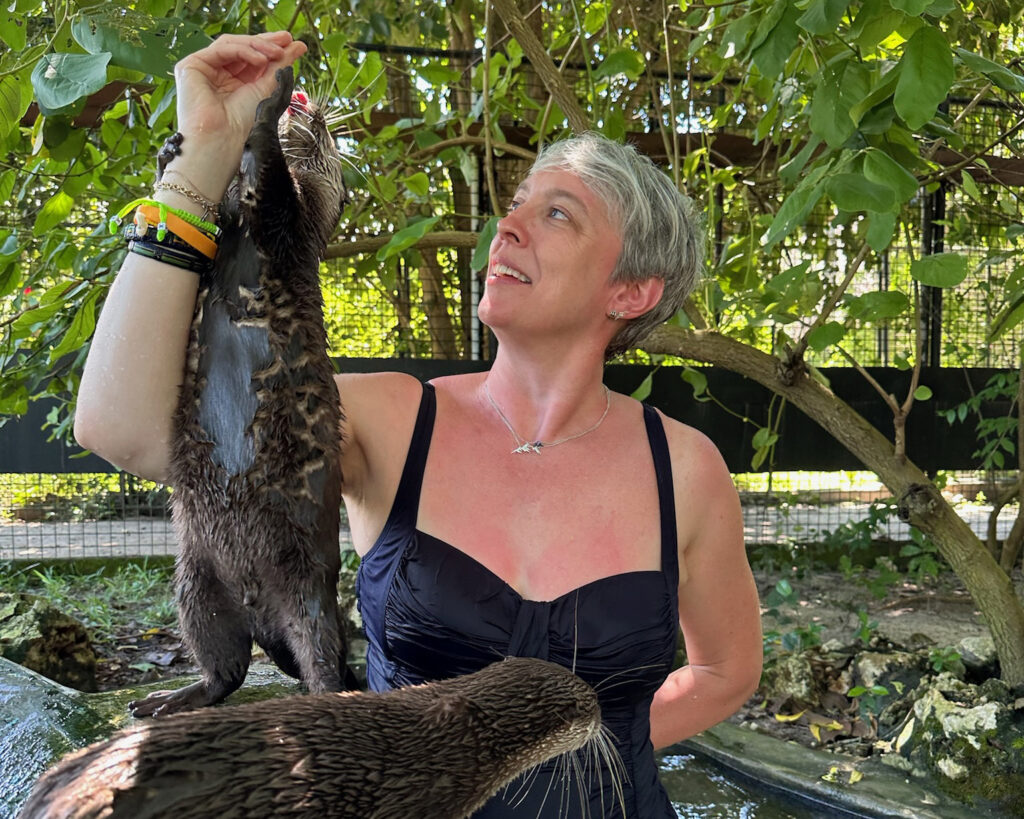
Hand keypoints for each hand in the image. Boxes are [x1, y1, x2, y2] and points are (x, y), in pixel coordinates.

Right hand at [170, 32, 307, 194]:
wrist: (221, 144)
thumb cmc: (242, 129)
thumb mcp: (267, 92)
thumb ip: (279, 68)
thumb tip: (297, 47)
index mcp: (233, 84)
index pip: (252, 59)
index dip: (271, 50)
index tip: (294, 44)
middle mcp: (217, 75)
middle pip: (242, 49)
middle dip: (266, 42)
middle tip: (288, 39)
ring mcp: (203, 70)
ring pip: (232, 45)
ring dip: (258, 46)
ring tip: (277, 53)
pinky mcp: (190, 66)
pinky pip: (221, 49)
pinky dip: (244, 51)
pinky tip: (260, 60)